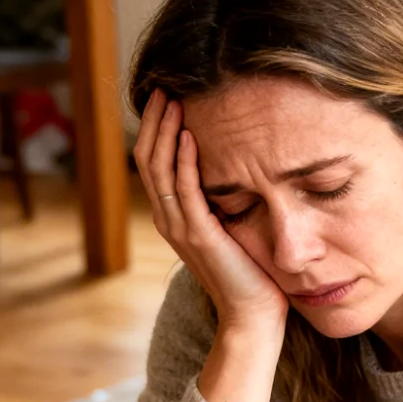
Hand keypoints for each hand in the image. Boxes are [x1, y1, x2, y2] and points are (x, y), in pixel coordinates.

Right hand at [134, 90, 287, 335]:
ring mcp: (181, 227)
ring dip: (166, 132)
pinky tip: (192, 137)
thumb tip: (233, 169)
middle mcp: (169, 219)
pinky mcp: (200, 235)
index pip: (154, 162)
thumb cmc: (250, 273)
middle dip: (154, 121)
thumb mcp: (231, 228)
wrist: (253, 314)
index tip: (165, 97)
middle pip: (149, 159)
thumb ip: (222, 201)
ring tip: (172, 101)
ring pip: (161, 170)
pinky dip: (186, 162)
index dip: (155, 128)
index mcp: (173, 215)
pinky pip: (186, 191)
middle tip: (162, 87)